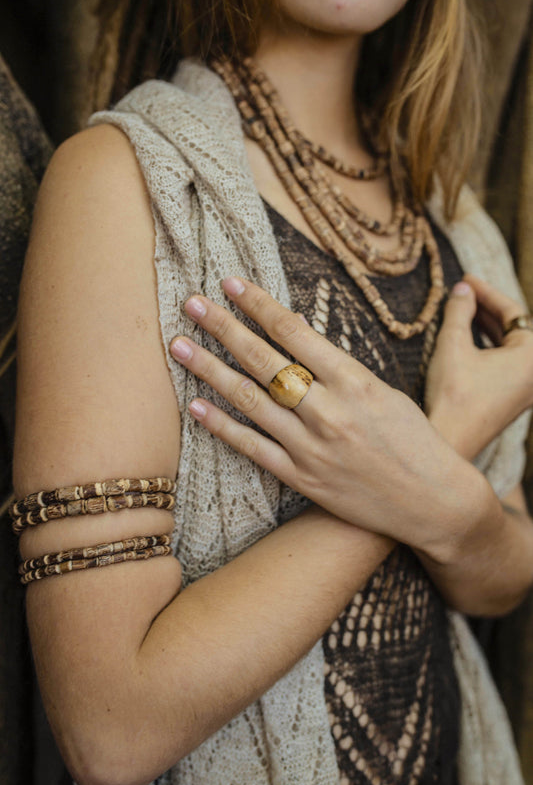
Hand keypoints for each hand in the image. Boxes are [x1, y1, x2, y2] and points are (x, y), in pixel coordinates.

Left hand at [169, 277, 488, 561]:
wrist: (432, 501)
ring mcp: (311, 447)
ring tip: (178, 345)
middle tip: (191, 303)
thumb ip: (339, 366)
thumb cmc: (413, 439)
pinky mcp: (302, 478)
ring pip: (249, 400)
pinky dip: (221, 426)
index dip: (259, 304)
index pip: (295, 332)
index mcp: (355, 381)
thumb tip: (296, 331)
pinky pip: (252, 447)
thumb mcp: (383, 390)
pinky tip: (195, 404)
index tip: (231, 283)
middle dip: (224, 327)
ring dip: (209, 370)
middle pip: (264, 360)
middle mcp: (329, 410)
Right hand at [425, 274, 532, 460]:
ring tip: (463, 310)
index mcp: (532, 356)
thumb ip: (459, 312)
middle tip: (463, 292)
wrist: (448, 441)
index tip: (465, 279)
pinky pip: (506, 364)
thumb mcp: (452, 345)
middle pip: (515, 328)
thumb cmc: (453, 395)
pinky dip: (489, 347)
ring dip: (487, 327)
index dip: (487, 292)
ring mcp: (526, 389)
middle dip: (487, 308)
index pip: (513, 312)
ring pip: (510, 347)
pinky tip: (467, 339)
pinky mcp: (512, 401)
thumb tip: (462, 289)